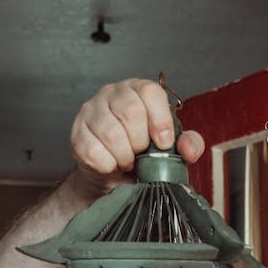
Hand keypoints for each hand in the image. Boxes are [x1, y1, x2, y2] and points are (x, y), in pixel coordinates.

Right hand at [69, 78, 205, 195]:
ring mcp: (92, 111)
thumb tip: (189, 148)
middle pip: (130, 111)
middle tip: (141, 153)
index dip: (160, 120)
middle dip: (140, 142)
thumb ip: (188, 144)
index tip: (163, 143)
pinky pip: (94, 151)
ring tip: (128, 160)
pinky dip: (108, 165)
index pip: (150, 92)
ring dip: (124, 156)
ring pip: (111, 133)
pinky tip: (112, 163)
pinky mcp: (78, 132)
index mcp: (138, 91)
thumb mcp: (172, 149)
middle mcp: (113, 94)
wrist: (114, 176)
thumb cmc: (144, 157)